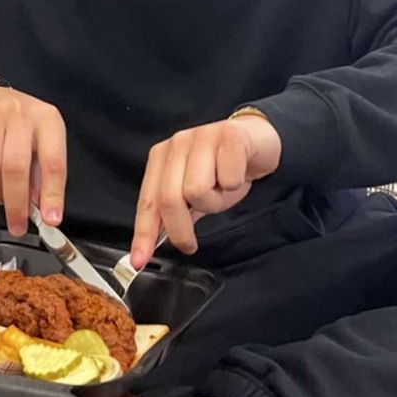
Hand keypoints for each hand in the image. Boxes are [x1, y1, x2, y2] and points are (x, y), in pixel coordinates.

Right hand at [0, 87, 65, 236]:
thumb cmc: (18, 125)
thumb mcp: (41, 144)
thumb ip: (43, 176)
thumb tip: (43, 210)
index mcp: (47, 120)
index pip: (53, 162)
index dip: (52, 195)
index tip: (50, 219)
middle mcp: (20, 113)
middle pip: (16, 168)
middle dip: (16, 204)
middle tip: (17, 223)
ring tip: (1, 192)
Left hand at [130, 115, 281, 267]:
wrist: (258, 142)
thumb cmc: (224, 170)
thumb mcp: (195, 195)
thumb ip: (173, 215)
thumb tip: (150, 246)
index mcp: (162, 157)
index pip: (148, 200)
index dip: (143, 233)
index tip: (139, 261)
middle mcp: (178, 143)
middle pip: (170, 199)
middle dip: (180, 230)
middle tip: (190, 244)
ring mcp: (203, 136)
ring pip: (198, 191)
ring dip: (215, 201)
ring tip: (222, 189)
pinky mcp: (230, 135)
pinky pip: (228, 178)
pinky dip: (235, 184)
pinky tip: (239, 174)